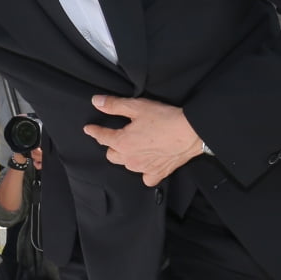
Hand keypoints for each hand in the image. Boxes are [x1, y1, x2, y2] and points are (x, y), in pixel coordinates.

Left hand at [83, 95, 201, 185]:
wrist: (191, 132)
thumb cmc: (165, 118)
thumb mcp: (137, 107)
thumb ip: (114, 105)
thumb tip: (96, 102)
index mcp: (122, 142)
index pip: (102, 137)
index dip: (94, 131)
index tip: (89, 129)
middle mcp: (130, 158)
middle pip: (111, 154)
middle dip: (111, 145)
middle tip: (117, 137)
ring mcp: (143, 168)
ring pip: (127, 165)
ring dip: (127, 157)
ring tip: (133, 148)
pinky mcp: (158, 173)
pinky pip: (146, 177)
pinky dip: (145, 172)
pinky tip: (147, 164)